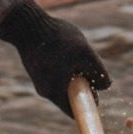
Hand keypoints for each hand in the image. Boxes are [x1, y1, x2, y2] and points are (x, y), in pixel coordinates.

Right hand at [0, 0, 111, 116]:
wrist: (27, 23)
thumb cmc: (57, 39)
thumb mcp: (85, 53)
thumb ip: (97, 71)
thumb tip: (105, 86)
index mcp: (54, 92)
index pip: (74, 110)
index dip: (88, 104)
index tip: (96, 93)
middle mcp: (44, 90)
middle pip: (69, 95)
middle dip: (82, 84)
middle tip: (88, 67)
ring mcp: (38, 78)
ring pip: (62, 82)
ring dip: (72, 72)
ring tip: (74, 53)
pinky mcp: (35, 67)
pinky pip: (54, 72)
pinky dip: (62, 65)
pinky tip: (63, 48)